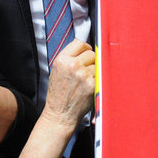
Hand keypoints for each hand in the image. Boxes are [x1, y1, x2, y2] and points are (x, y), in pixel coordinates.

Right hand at [18, 40, 94, 157]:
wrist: (60, 114)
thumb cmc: (59, 94)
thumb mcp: (57, 71)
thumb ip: (69, 58)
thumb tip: (86, 48)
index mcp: (62, 59)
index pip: (80, 43)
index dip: (85, 48)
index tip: (86, 54)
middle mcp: (72, 65)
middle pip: (91, 53)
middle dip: (90, 61)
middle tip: (85, 71)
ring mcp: (83, 74)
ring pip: (97, 64)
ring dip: (94, 71)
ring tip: (85, 81)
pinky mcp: (91, 84)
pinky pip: (100, 75)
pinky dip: (97, 80)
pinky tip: (89, 87)